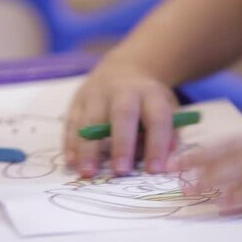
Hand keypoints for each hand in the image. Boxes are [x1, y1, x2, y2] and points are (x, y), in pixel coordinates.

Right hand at [64, 62, 178, 177]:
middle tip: (121, 171)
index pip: (157, 118)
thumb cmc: (149, 102)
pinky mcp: (78, 99)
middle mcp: (123, 90)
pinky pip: (73, 122)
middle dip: (122, 144)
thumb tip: (167, 164)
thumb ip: (169, 136)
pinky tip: (72, 162)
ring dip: (89, 149)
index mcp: (150, 94)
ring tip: (88, 173)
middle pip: (122, 115)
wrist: (124, 69)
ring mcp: (97, 93)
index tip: (155, 171)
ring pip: (92, 120)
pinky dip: (71, 143)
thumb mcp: (168, 110)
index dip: (157, 144)